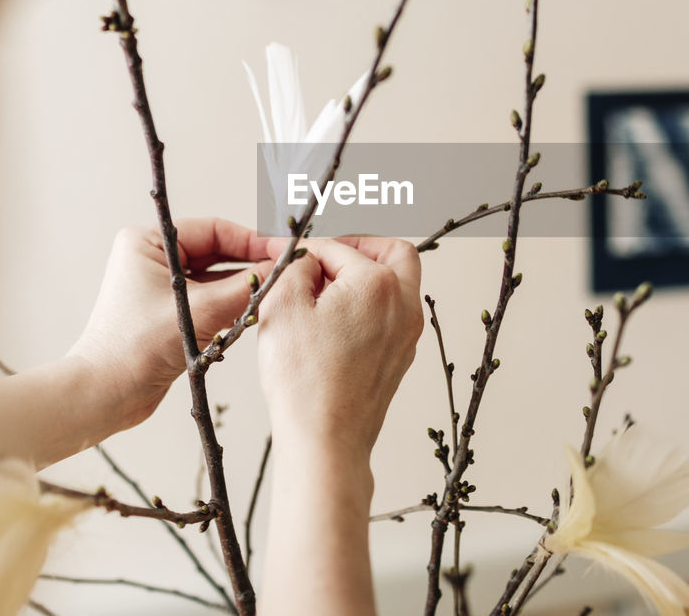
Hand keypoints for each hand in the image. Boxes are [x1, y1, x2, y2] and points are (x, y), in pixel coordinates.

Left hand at [68, 218, 273, 430]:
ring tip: (274, 294)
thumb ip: (246, 287)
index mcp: (148, 242)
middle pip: (217, 252)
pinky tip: (253, 313)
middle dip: (251, 264)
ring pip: (216, 278)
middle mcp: (153, 258)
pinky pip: (209, 300)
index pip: (214, 230)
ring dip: (243, 288)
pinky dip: (231, 306)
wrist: (105, 395)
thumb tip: (283, 268)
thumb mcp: (202, 311)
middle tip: (287, 271)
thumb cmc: (137, 347)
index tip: (284, 251)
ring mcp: (161, 287)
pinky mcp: (169, 313)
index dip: (253, 240)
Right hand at [252, 235, 422, 461]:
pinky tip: (334, 324)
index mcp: (378, 284)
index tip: (285, 256)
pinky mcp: (400, 359)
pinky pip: (392, 317)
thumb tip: (306, 259)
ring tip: (325, 293)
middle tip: (326, 258)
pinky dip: (369, 308)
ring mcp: (406, 335)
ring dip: (367, 277)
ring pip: (398, 286)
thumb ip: (295, 266)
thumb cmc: (304, 379)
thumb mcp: (282, 305)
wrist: (325, 440)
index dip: (306, 249)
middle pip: (394, 254)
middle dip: (359, 248)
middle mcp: (403, 306)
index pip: (338, 248)